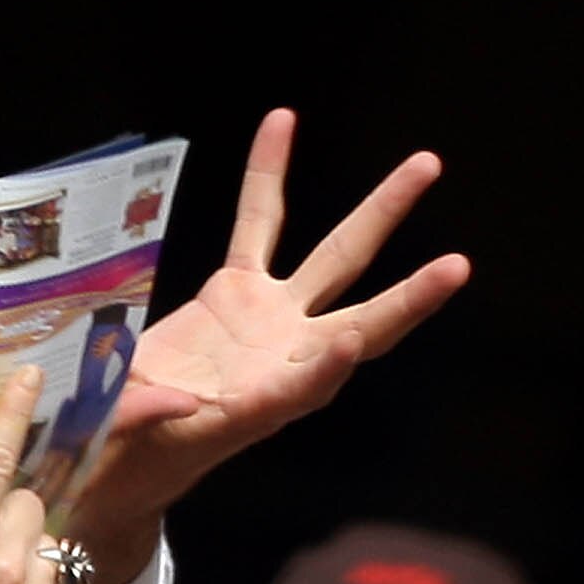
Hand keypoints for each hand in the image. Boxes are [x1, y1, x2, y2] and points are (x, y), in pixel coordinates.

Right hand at [67, 107, 471, 583]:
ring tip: (426, 165)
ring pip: (336, 260)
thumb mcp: (124, 446)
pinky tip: (281, 124)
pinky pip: (257, 224)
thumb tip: (174, 398)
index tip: (350, 342)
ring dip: (381, 214)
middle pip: (363, 323)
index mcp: (258, 408)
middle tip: (459, 268)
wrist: (127, 452)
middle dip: (411, 299)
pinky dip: (266, 177)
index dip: (327, 367)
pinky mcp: (237, 291)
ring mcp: (269, 321)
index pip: (305, 387)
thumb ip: (143, 419)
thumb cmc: (127, 459)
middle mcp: (284, 361)